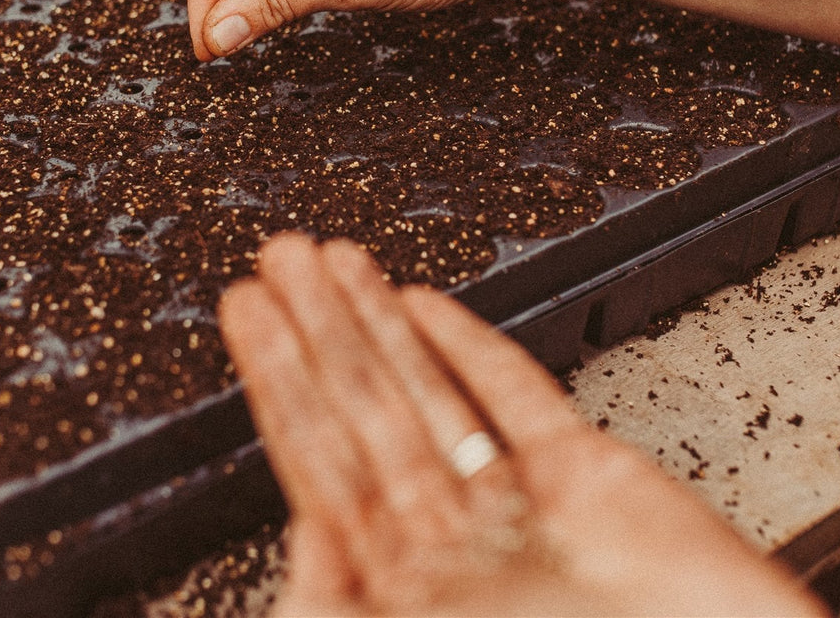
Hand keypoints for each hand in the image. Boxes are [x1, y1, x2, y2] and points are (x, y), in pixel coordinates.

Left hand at [218, 234, 825, 616]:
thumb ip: (341, 614)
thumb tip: (302, 536)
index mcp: (401, 590)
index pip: (320, 463)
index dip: (280, 383)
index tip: (248, 317)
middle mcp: (452, 542)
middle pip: (368, 412)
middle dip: (319, 329)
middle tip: (277, 257)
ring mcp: (520, 506)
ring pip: (431, 392)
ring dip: (378, 323)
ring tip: (331, 260)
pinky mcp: (592, 479)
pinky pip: (518, 400)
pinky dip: (473, 350)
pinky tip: (427, 309)